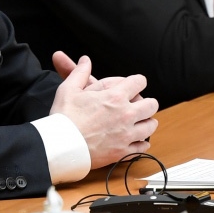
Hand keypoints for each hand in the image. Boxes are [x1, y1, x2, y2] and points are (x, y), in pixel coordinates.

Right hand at [49, 52, 158, 168]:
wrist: (62, 147)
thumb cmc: (64, 118)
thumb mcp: (69, 89)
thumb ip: (80, 72)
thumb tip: (85, 60)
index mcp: (115, 97)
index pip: (139, 82)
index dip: (137, 81)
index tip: (133, 85)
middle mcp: (126, 115)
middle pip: (152, 104)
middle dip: (146, 102)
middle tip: (136, 104)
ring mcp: (126, 135)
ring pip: (151, 125)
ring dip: (146, 121)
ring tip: (137, 121)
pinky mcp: (123, 152)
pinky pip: (143, 147)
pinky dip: (141, 142)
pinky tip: (132, 139)